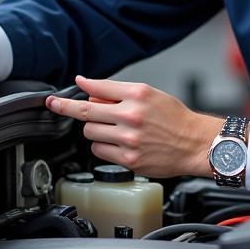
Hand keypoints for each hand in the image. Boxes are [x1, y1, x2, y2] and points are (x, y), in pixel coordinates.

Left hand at [45, 76, 221, 178]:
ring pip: (90, 133)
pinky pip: (99, 151)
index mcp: (137, 95)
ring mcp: (129, 139)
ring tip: (114, 130)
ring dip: (95, 131)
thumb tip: (87, 89)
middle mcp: (132, 115)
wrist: (195, 143)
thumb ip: (116, 91)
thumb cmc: (174, 118)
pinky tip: (119, 144)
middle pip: (86, 114)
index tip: (54, 99)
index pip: (95, 90)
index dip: (72, 95)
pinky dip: (103, 147)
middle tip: (73, 113)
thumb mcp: (149, 94)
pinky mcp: (130, 159)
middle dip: (78, 113)